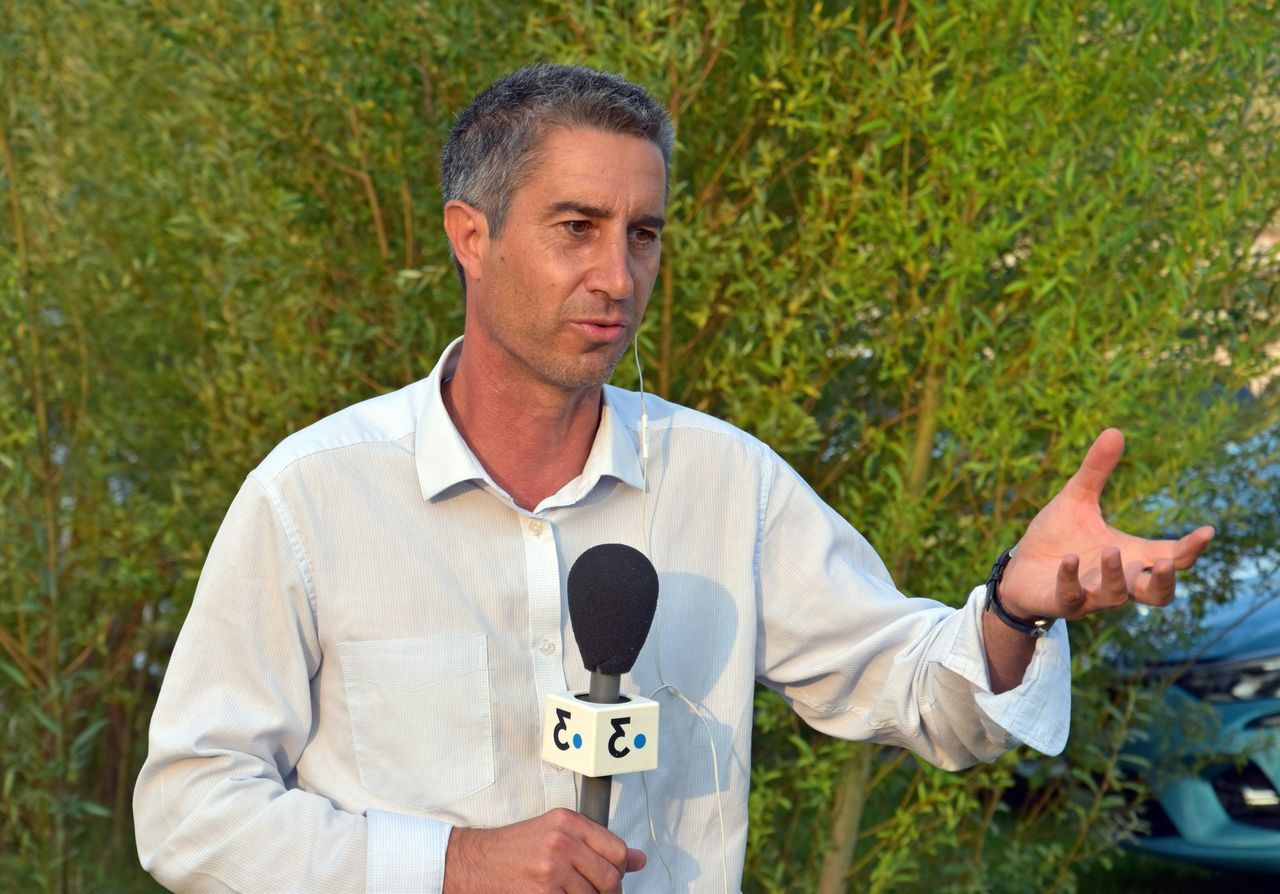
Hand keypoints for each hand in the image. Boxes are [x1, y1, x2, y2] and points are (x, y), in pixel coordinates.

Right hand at [443, 808, 645, 893]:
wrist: (476, 861)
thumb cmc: (515, 847)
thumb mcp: (556, 831)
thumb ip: (596, 842)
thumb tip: (639, 860)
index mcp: (568, 821)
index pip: (617, 850)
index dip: (620, 868)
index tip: (613, 875)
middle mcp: (562, 842)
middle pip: (610, 877)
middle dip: (610, 892)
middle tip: (598, 893)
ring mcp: (552, 869)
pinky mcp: (543, 893)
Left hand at [999, 428, 1213, 621]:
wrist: (1020, 568)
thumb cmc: (1057, 537)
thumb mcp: (1077, 499)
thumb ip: (1096, 471)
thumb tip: (1115, 430)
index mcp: (1130, 556)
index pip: (1172, 558)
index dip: (1191, 548)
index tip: (1206, 530)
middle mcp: (1118, 580)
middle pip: (1158, 595)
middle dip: (1166, 581)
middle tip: (1167, 562)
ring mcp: (1091, 595)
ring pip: (1117, 597)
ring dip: (1116, 576)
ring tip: (1110, 551)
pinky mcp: (1063, 602)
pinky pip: (1072, 598)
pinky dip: (1072, 579)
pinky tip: (1069, 559)